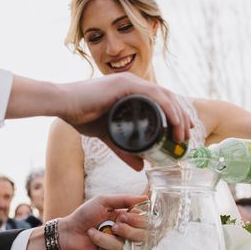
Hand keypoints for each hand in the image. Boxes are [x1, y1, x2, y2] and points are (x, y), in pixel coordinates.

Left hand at [58, 194, 147, 249]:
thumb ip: (124, 199)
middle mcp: (126, 234)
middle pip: (142, 236)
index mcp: (126, 219)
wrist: (68, 232)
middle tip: (113, 226)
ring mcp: (120, 247)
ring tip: (93, 233)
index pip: (145, 222)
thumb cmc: (85, 215)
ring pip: (124, 246)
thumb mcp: (103, 202)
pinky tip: (95, 247)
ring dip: (105, 239)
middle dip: (127, 231)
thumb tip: (145, 198)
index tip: (123, 216)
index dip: (137, 220)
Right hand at [59, 73, 192, 169]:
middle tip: (188, 136)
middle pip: (168, 97)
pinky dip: (168, 108)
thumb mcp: (108, 136)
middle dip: (182, 116)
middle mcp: (134, 83)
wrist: (62, 104)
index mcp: (131, 90)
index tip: (183, 131)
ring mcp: (130, 82)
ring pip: (165, 96)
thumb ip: (123, 151)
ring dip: (178, 115)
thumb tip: (140, 167)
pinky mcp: (126, 85)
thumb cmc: (80, 115)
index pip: (161, 99)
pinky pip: (155, 95)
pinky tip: (174, 121)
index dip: (176, 114)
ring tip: (182, 135)